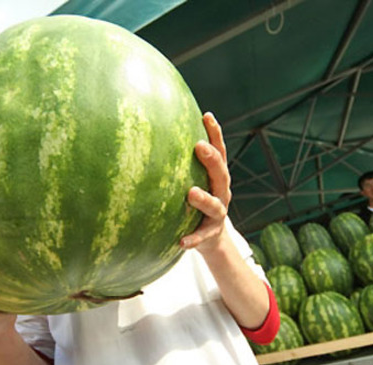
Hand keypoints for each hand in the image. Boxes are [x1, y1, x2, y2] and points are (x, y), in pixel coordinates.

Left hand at [181, 112, 231, 253]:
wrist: (212, 238)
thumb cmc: (196, 202)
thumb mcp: (192, 180)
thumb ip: (181, 164)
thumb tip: (151, 133)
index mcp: (217, 177)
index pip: (219, 151)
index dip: (215, 133)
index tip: (206, 115)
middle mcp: (221, 192)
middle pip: (221, 174)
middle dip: (212, 159)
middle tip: (199, 146)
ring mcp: (218, 214)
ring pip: (214, 205)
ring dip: (203, 199)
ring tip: (191, 193)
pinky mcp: (211, 234)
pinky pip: (202, 237)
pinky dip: (193, 239)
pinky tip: (181, 242)